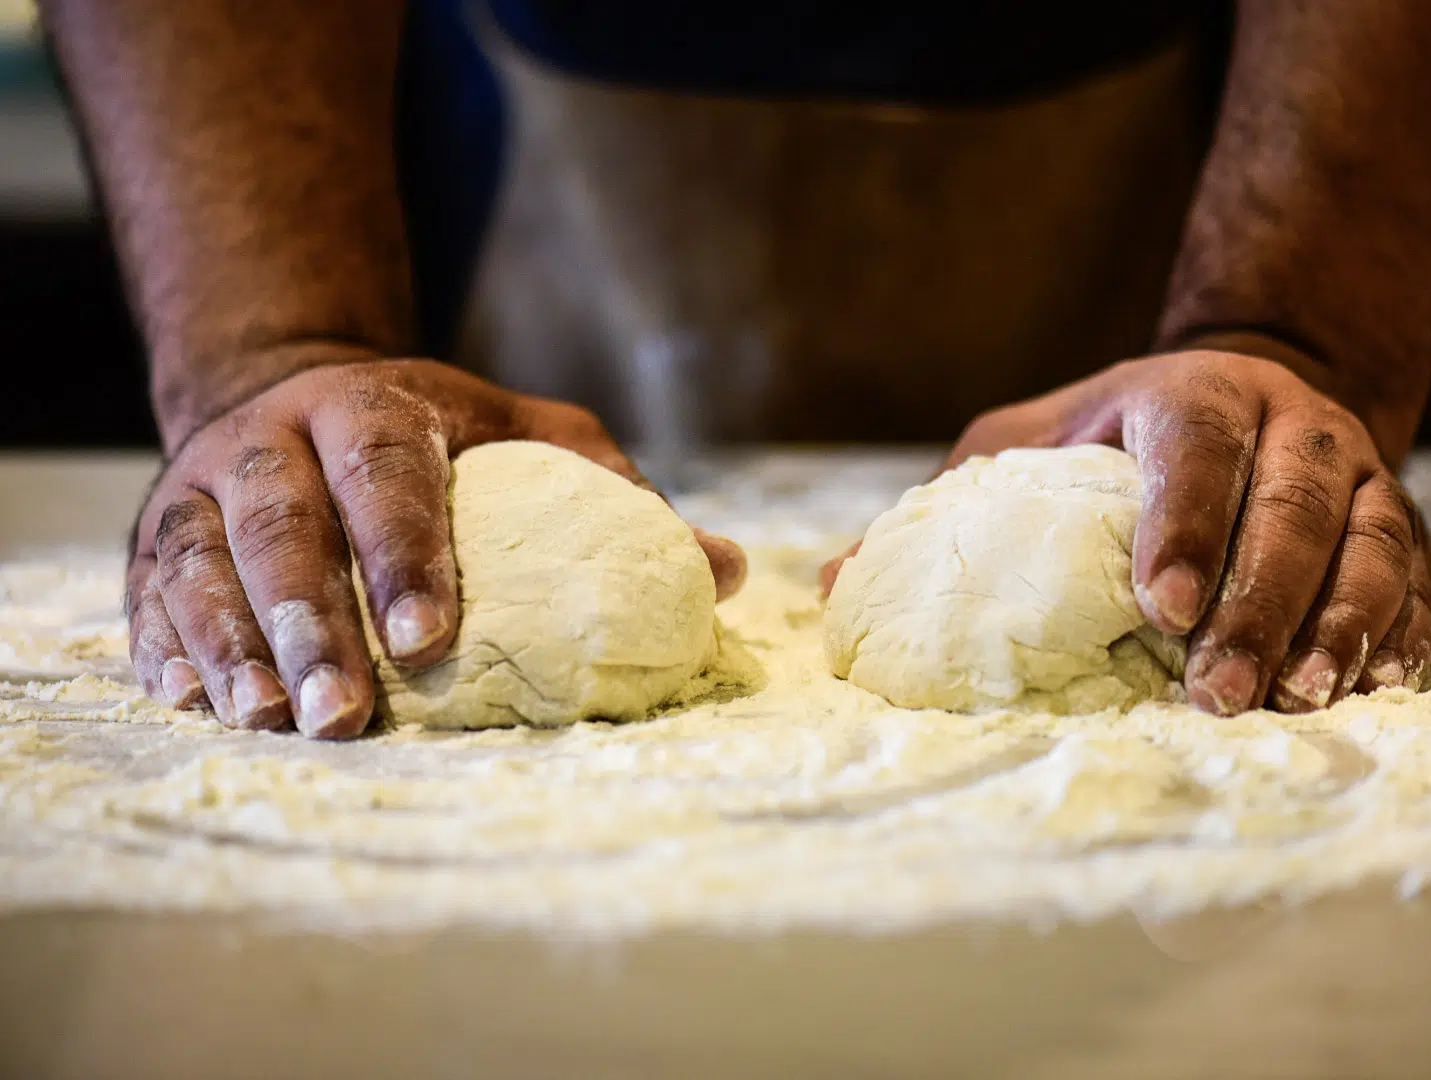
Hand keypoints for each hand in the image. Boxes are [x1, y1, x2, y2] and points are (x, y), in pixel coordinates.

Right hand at [127, 357, 746, 736]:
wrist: (288, 389)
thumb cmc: (430, 433)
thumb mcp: (524, 435)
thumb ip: (612, 493)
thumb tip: (727, 568)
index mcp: (370, 407)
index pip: (387, 471)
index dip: (404, 552)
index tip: (430, 639)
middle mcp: (274, 438)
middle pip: (282, 527)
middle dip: (310, 625)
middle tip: (344, 717)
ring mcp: (203, 484)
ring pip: (202, 563)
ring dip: (230, 647)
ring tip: (267, 723)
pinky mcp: (157, 534)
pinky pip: (151, 592)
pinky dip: (168, 649)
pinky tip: (191, 705)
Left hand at [823, 349, 1430, 714]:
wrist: (1247, 395)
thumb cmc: (1112, 438)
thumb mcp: (1026, 444)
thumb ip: (948, 503)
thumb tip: (830, 581)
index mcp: (1185, 396)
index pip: (1191, 449)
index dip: (1183, 522)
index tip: (1161, 606)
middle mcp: (1286, 423)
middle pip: (1293, 506)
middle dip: (1259, 602)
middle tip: (1220, 692)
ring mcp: (1355, 468)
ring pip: (1368, 540)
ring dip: (1340, 623)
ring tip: (1301, 698)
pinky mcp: (1398, 516)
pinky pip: (1415, 572)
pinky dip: (1400, 629)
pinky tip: (1378, 684)